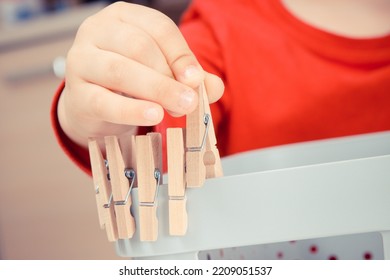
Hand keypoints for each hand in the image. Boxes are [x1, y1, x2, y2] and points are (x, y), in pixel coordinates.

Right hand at [57, 2, 223, 146]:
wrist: (92, 105)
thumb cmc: (131, 82)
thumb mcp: (160, 71)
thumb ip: (188, 77)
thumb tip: (214, 88)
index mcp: (122, 17)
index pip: (158, 27)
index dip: (181, 54)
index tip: (197, 80)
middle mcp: (97, 31)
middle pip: (139, 47)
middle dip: (169, 76)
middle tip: (190, 101)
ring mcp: (81, 60)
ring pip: (121, 70)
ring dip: (156, 90)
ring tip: (179, 108)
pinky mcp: (76, 93)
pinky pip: (104, 101)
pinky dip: (131, 109)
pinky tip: (153, 115)